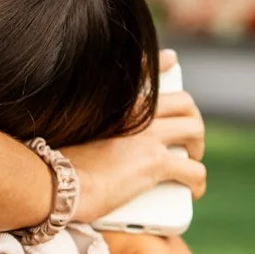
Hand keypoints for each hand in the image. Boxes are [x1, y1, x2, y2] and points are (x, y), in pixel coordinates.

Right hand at [66, 51, 206, 219]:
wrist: (57, 183)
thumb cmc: (59, 161)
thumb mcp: (71, 128)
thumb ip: (89, 115)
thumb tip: (110, 115)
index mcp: (114, 101)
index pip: (146, 67)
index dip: (162, 64)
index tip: (172, 62)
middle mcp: (136, 111)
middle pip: (184, 103)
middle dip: (192, 121)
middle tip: (186, 140)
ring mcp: (148, 135)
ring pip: (195, 130)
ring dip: (198, 147)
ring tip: (190, 163)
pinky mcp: (155, 162)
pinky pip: (194, 170)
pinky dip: (197, 182)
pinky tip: (192, 191)